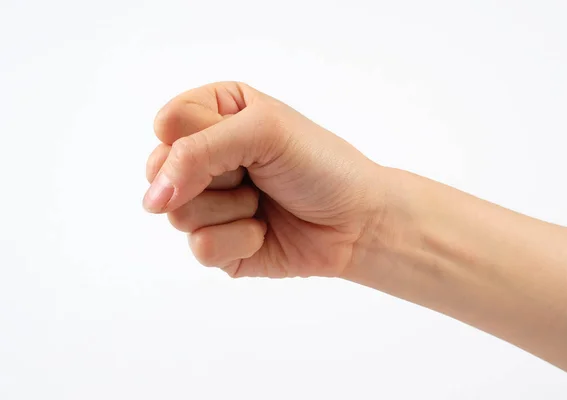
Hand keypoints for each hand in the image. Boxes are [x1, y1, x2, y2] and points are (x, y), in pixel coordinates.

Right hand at [144, 82, 387, 277]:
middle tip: (253, 174)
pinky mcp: (216, 244)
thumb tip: (153, 198)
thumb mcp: (263, 132)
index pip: (169, 123)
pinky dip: (239, 240)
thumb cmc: (320, 165)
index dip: (200, 139)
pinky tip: (264, 231)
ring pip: (177, 213)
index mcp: (216, 114)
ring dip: (231, 209)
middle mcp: (206, 157)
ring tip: (263, 201)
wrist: (357, 221)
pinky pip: (200, 247)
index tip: (243, 143)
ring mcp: (208, 202)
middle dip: (212, 177)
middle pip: (161, 170)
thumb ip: (198, 150)